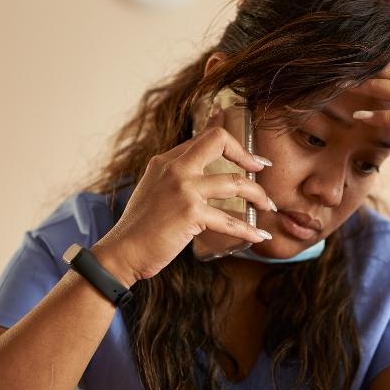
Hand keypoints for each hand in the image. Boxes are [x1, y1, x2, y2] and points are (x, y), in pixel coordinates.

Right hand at [92, 119, 273, 285]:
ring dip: (258, 194)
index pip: (203, 138)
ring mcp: (184, 189)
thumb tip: (202, 179)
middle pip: (219, 141)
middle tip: (263, 169)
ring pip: (235, 182)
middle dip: (247, 154)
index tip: (248, 153)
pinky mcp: (191, 213)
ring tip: (268, 205)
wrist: (122, 251)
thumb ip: (174, 180)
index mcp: (165, 161)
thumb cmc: (139, 229)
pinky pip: (230, 220)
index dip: (230, 140)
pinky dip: (249, 230)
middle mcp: (175, 168)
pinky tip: (260, 235)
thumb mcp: (153, 192)